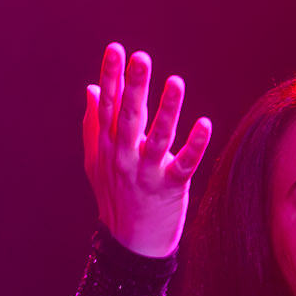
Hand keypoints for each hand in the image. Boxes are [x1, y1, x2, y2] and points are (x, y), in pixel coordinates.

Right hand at [84, 43, 211, 259]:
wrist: (130, 246)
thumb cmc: (115, 199)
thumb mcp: (97, 163)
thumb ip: (94, 125)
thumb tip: (90, 89)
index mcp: (108, 147)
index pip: (108, 106)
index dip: (111, 77)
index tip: (115, 49)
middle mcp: (124, 158)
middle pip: (129, 118)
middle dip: (134, 87)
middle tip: (141, 58)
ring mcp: (146, 174)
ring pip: (157, 138)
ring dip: (167, 110)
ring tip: (176, 82)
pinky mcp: (169, 188)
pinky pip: (183, 165)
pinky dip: (194, 145)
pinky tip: (205, 124)